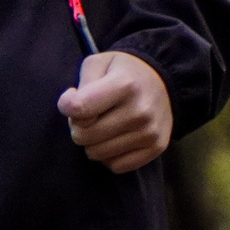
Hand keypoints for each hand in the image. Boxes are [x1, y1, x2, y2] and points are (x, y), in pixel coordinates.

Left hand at [57, 50, 171, 173]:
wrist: (163, 81)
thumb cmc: (122, 71)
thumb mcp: (99, 62)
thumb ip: (83, 83)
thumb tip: (72, 109)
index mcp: (124, 85)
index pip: (79, 108)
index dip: (66, 105)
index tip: (71, 98)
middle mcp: (139, 112)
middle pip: (84, 135)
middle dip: (78, 126)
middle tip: (88, 115)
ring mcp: (149, 133)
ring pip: (97, 154)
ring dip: (92, 142)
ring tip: (101, 125)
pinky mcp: (156, 149)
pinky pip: (116, 166)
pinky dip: (108, 156)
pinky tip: (113, 139)